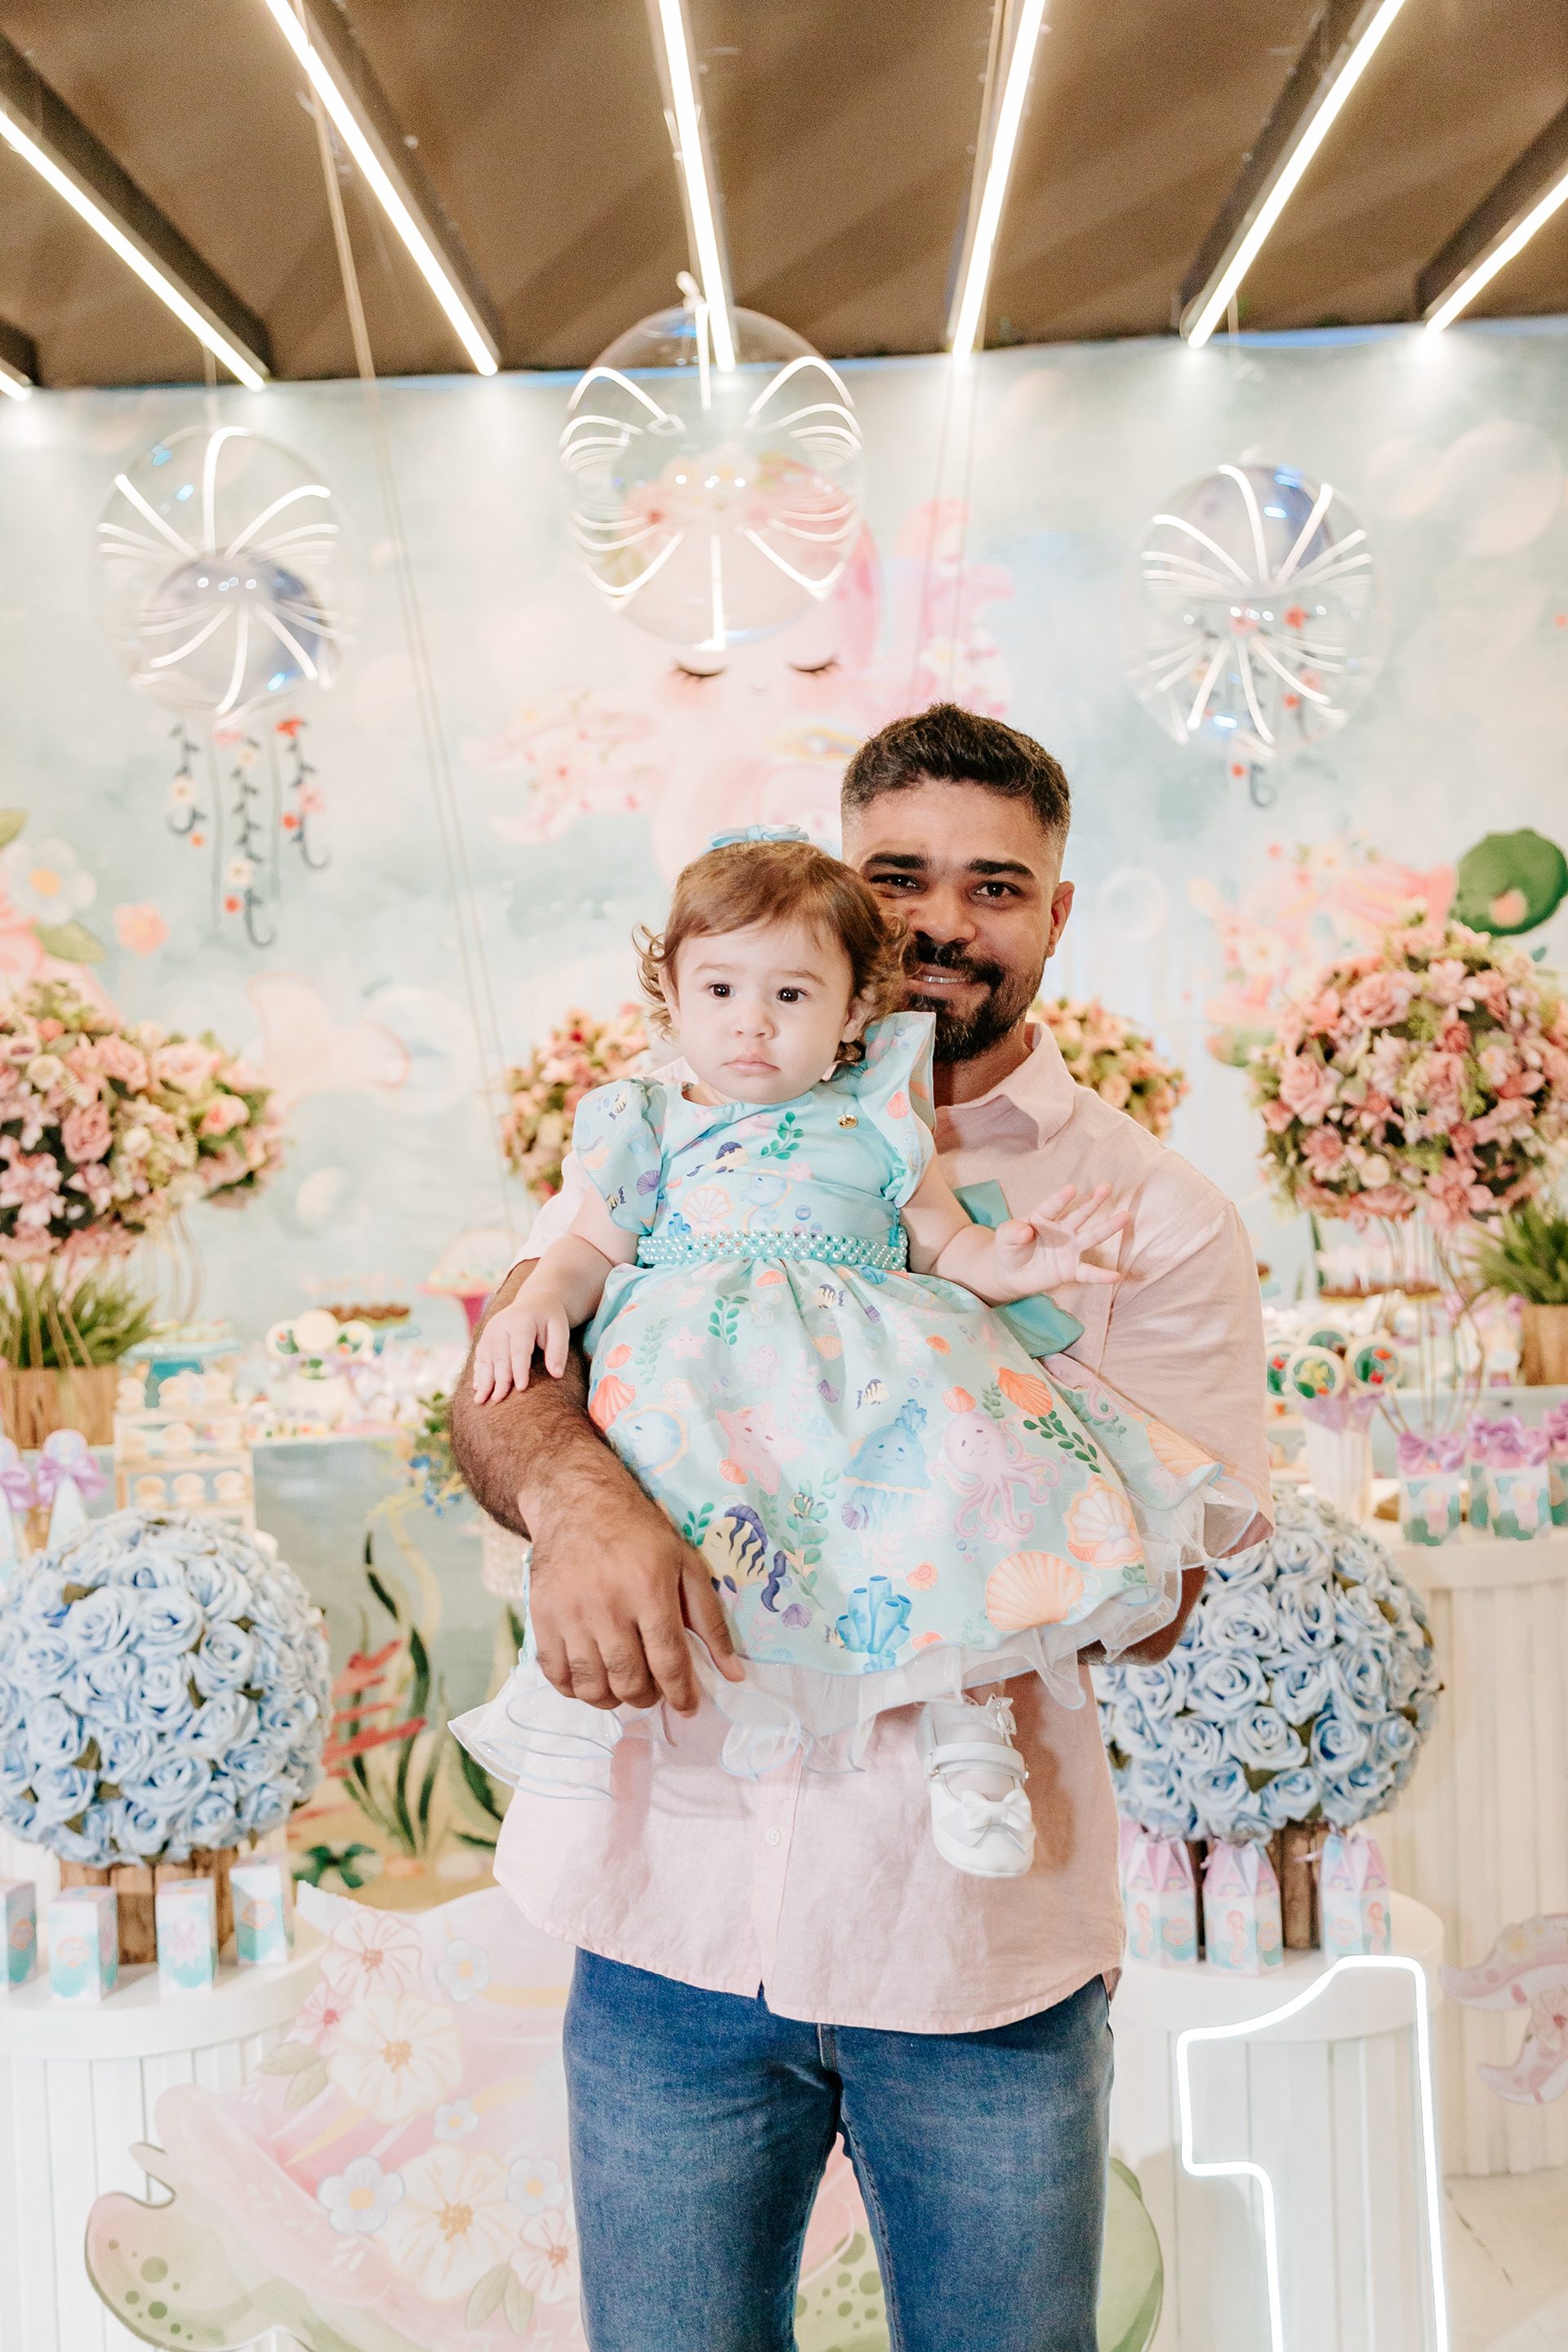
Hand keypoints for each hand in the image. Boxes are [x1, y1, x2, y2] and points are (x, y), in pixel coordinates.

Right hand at [472, 1293, 570, 1402]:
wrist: (535, 1302)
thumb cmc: (551, 1319)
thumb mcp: (560, 1330)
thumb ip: (558, 1351)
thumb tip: (557, 1375)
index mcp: (521, 1321)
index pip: (519, 1349)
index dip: (520, 1369)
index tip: (521, 1389)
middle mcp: (501, 1324)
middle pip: (499, 1356)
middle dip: (499, 1379)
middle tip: (499, 1400)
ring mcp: (490, 1330)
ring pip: (485, 1358)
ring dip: (483, 1380)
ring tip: (480, 1400)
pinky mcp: (486, 1337)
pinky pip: (480, 1356)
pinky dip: (478, 1373)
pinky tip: (477, 1388)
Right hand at [525, 1453, 745, 1714]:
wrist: (577, 1501)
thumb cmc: (640, 1533)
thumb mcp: (686, 1565)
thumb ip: (711, 1621)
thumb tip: (734, 1674)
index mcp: (649, 1589)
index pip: (668, 1661)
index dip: (681, 1694)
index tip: (687, 1706)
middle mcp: (608, 1605)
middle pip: (629, 1680)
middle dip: (648, 1697)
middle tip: (653, 1690)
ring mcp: (570, 1613)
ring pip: (592, 1686)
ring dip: (613, 1699)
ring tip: (623, 1686)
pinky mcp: (542, 1617)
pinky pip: (557, 1676)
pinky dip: (576, 1690)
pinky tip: (592, 1678)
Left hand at [991, 1182, 1126, 1298]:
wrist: (1011, 1274)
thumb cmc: (1009, 1248)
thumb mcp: (1004, 1238)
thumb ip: (1012, 1232)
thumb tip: (1025, 1232)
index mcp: (1043, 1218)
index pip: (1053, 1206)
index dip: (1061, 1199)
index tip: (1071, 1189)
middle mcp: (1061, 1230)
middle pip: (1079, 1214)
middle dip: (1092, 1202)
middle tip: (1106, 1188)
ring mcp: (1069, 1249)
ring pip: (1091, 1236)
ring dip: (1107, 1227)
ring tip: (1124, 1217)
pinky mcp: (1071, 1270)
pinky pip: (1088, 1273)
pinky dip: (1101, 1275)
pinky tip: (1115, 1276)